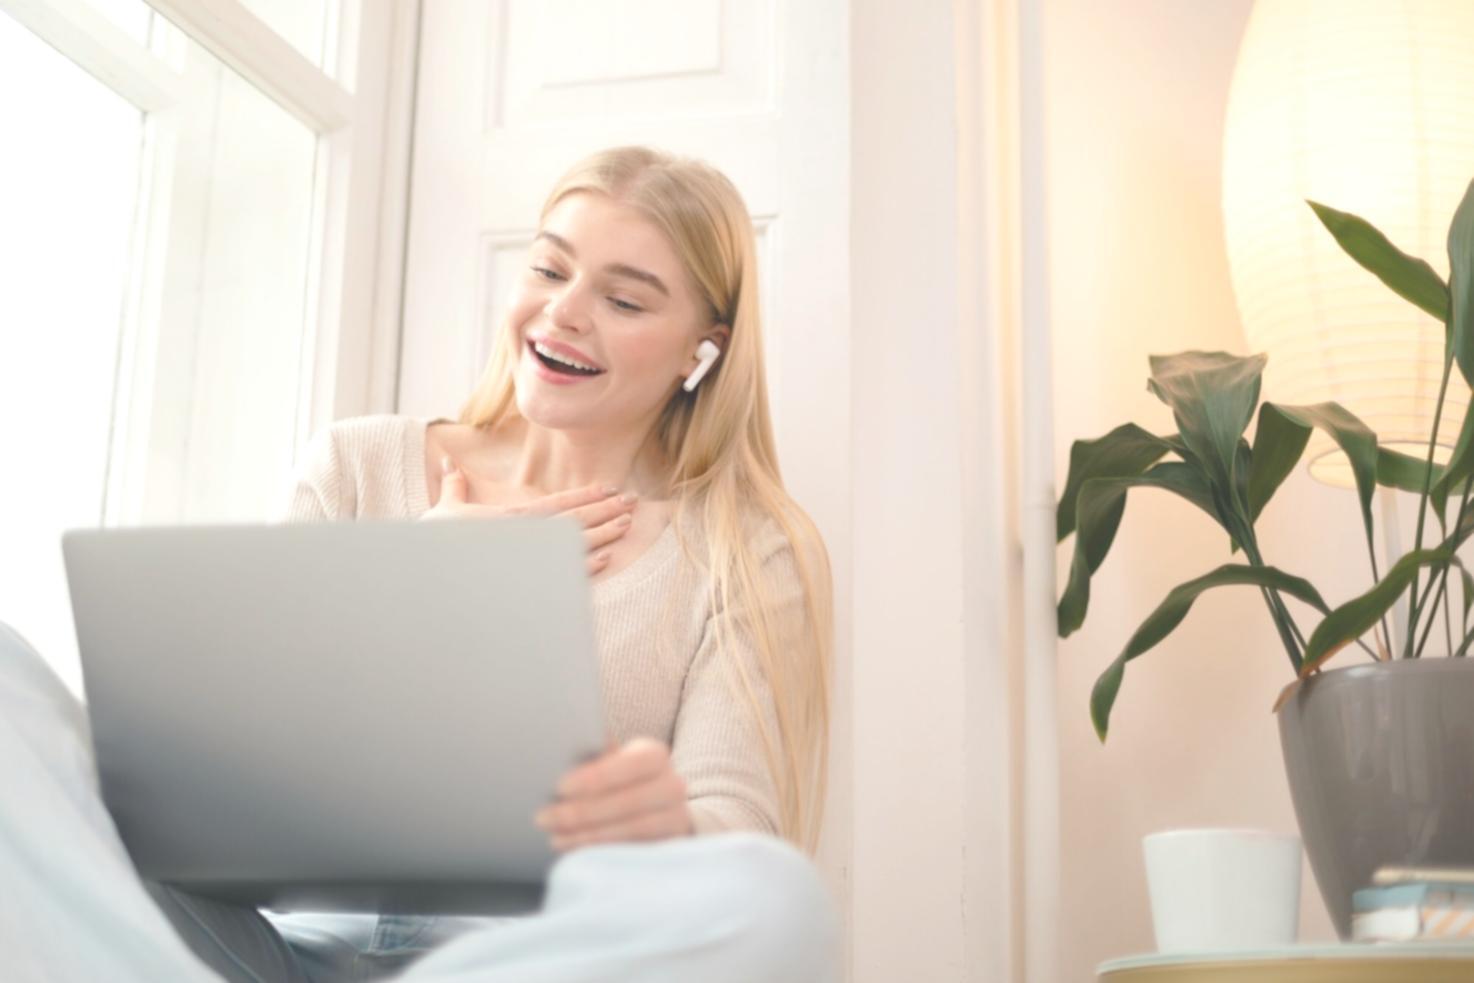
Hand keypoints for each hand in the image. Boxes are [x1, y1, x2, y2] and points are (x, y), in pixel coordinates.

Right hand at [421, 456, 636, 575]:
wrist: (426, 573)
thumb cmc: (436, 542)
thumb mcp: (445, 509)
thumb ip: (454, 486)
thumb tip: (448, 462)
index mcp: (512, 519)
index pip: (558, 503)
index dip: (586, 496)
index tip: (609, 489)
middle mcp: (526, 537)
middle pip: (575, 520)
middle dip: (605, 511)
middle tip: (632, 502)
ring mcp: (528, 560)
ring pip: (574, 546)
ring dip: (603, 535)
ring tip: (626, 526)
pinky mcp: (526, 582)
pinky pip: (562, 574)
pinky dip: (585, 567)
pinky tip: (605, 560)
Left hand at [534, 737, 692, 851]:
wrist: (657, 809)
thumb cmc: (619, 780)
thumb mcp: (611, 761)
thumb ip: (593, 752)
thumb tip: (561, 738)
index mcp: (655, 755)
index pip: (630, 764)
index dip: (596, 777)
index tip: (559, 787)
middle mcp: (673, 785)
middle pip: (629, 802)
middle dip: (583, 812)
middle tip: (544, 817)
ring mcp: (676, 818)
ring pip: (633, 830)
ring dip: (588, 836)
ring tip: (554, 838)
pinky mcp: (671, 846)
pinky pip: (635, 852)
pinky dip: (603, 852)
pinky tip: (575, 850)